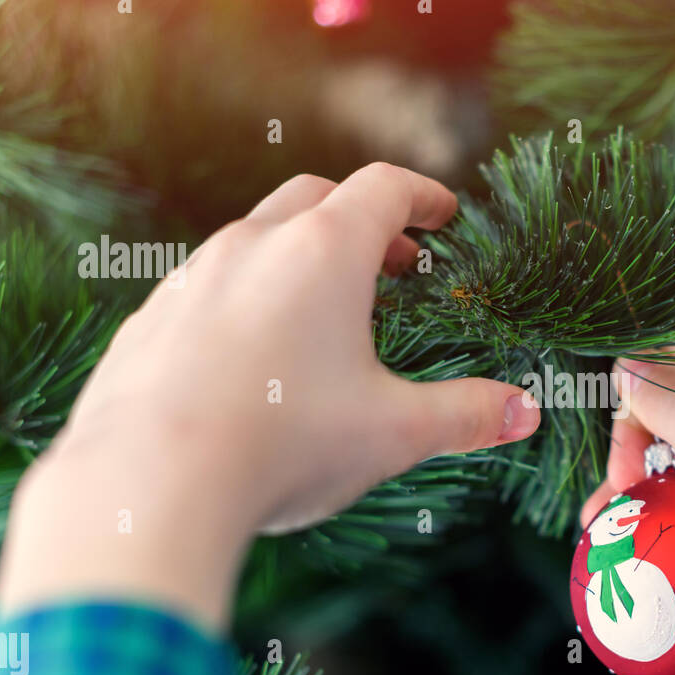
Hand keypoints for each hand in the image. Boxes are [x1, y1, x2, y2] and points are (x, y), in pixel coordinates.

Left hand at [0, 165, 540, 629]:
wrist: (149, 486)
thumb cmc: (284, 446)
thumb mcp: (394, 433)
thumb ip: (467, 415)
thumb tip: (525, 412)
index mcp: (323, 253)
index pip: (383, 189)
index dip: (422, 196)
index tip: (443, 215)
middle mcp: (252, 247)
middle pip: (314, 198)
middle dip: (361, 221)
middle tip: (395, 264)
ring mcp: (191, 281)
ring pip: (253, 241)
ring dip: (298, 259)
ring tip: (326, 314)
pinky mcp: (150, 324)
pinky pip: (206, 290)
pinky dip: (244, 300)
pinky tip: (254, 359)